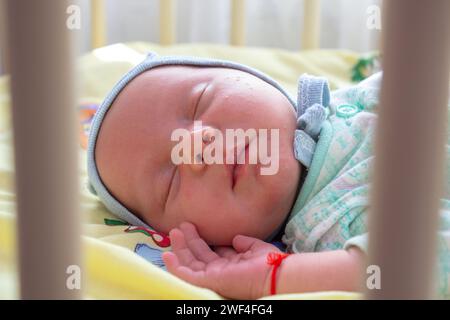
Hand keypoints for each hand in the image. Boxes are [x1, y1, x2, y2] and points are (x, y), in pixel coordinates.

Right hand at [162, 222, 280, 298]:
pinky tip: (167, 255)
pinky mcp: (207, 280)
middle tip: (180, 225)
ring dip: (180, 248)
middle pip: (197, 257)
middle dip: (187, 241)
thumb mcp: (256, 248)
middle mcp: (219, 272)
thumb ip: (245, 243)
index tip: (192, 226)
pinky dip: (174, 266)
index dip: (200, 241)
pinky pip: (186, 275)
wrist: (272, 274)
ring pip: (189, 264)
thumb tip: (235, 238)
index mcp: (230, 265)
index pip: (210, 254)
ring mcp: (212, 277)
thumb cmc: (268, 262)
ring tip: (173, 232)